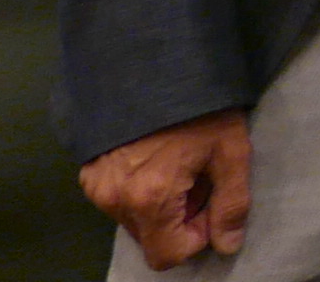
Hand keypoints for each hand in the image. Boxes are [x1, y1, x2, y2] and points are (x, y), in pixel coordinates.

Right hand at [80, 110, 251, 270]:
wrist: (152, 63)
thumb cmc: (199, 107)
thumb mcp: (230, 151)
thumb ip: (232, 203)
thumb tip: (227, 245)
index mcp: (148, 199)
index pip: (167, 255)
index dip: (196, 237)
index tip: (210, 203)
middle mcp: (114, 200)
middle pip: (150, 237)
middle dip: (179, 219)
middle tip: (197, 177)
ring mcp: (96, 186)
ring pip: (133, 220)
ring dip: (159, 205)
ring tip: (177, 162)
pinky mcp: (88, 172)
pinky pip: (117, 199)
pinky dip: (138, 190)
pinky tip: (155, 156)